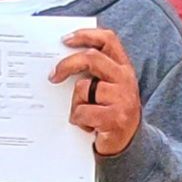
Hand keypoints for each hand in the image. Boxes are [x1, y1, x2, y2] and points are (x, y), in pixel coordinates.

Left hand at [52, 27, 141, 156]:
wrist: (129, 145)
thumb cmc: (111, 113)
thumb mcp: (108, 88)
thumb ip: (94, 72)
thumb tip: (62, 60)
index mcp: (123, 67)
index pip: (107, 40)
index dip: (86, 35)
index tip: (65, 39)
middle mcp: (126, 79)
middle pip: (92, 58)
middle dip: (67, 64)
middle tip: (52, 75)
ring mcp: (123, 98)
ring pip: (83, 88)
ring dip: (75, 103)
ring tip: (83, 115)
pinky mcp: (116, 117)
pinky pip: (83, 111)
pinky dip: (79, 120)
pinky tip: (88, 126)